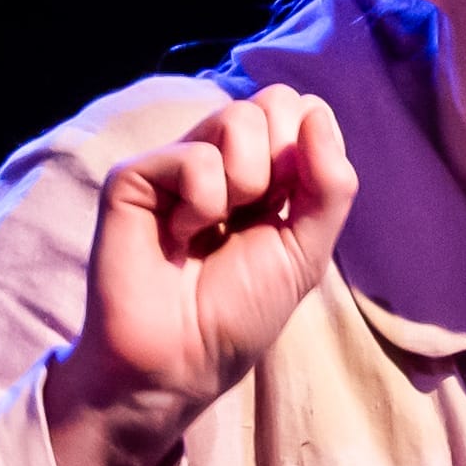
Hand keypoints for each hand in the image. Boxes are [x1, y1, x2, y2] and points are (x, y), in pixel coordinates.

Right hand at [43, 85, 355, 465]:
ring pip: (238, 119)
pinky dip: (201, 206)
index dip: (309, 154)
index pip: (300, 110)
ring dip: (244, 187)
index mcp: (263, 170)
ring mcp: (175, 162)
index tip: (288, 211)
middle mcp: (219, 156)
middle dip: (279, 168)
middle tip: (250, 221)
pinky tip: (177, 238)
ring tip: (212, 232)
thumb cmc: (239, 313)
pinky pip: (195, 158)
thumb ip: (329, 184)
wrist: (183, 361)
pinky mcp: (135, 177)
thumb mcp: (306, 251)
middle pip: (273, 104)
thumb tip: (317, 112)